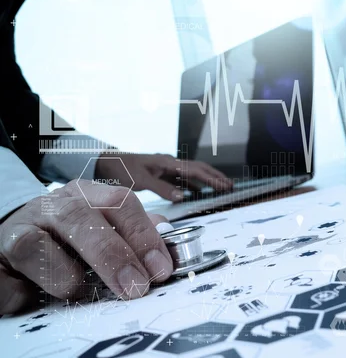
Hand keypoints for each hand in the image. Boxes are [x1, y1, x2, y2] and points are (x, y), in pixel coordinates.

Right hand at [0, 180, 173, 313]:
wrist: (17, 236)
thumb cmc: (72, 236)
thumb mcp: (107, 226)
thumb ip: (137, 232)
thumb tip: (168, 236)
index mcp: (88, 195)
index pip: (121, 203)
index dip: (143, 236)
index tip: (160, 268)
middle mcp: (54, 206)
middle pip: (82, 219)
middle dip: (113, 256)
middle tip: (135, 287)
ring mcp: (21, 228)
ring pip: (37, 246)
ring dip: (65, 278)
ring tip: (78, 291)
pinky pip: (7, 279)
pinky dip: (22, 293)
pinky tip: (32, 297)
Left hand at [95, 153, 232, 201]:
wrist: (102, 162)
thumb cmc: (120, 169)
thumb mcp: (140, 180)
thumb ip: (161, 188)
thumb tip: (183, 196)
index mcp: (167, 162)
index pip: (196, 170)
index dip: (212, 178)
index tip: (226, 186)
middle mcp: (169, 163)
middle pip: (198, 169)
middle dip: (215, 176)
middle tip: (231, 186)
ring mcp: (165, 169)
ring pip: (191, 174)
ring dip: (206, 180)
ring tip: (221, 188)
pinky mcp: (159, 174)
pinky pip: (181, 179)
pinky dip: (193, 185)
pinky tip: (197, 192)